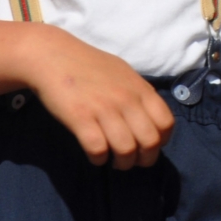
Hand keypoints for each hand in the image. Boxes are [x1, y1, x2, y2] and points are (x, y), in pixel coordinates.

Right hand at [24, 25, 175, 168]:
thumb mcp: (125, 74)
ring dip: (122, 163)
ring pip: (126, 149)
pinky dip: (99, 159)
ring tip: (115, 162)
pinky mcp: (80, 118)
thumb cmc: (91, 66)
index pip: (166, 123)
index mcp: (141, 89)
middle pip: (150, 142)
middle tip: (133, 161)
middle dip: (145, 159)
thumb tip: (150, 118)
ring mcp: (104, 109)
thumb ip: (139, 94)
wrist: (54, 57)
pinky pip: (98, 149)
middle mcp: (127, 100)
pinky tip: (96, 155)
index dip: (162, 141)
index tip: (150, 146)